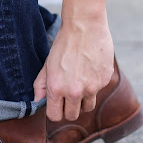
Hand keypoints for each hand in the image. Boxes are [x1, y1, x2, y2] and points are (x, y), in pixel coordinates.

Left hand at [33, 0, 113, 120]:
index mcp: (56, 88)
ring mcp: (92, 87)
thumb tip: (37, 100)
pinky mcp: (105, 80)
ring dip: (83, 99)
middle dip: (69, 108)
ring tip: (80, 81)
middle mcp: (74, 92)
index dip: (55, 111)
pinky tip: (90, 67)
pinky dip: (95, 84)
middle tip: (69, 93)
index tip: (57, 105)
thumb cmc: (64, 44)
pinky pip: (98, 90)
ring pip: (88, 106)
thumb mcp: (48, 64)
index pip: (55, 116)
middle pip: (72, 115)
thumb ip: (41, 84)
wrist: (84, 26)